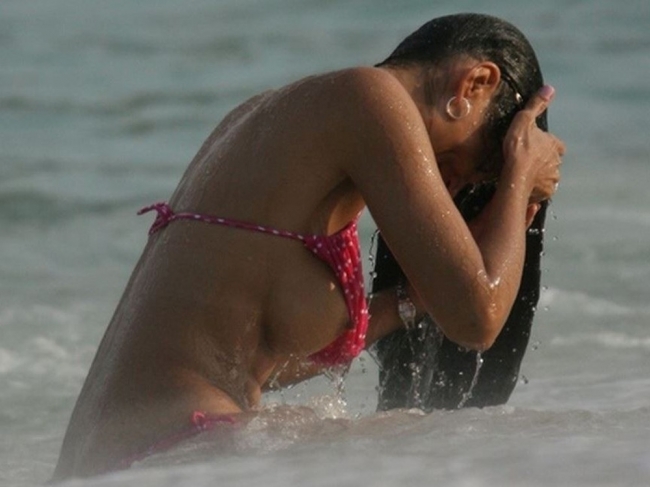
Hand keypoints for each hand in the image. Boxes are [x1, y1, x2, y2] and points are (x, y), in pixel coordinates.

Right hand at [502, 85, 565, 201]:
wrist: (514, 176)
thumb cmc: (518, 147)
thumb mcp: (524, 121)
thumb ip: (536, 105)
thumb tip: (550, 88)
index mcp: (555, 146)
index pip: (557, 145)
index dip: (549, 145)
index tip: (537, 146)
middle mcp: (557, 163)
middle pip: (553, 162)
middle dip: (544, 162)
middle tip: (527, 162)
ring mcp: (552, 180)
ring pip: (547, 177)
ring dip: (539, 176)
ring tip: (524, 177)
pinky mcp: (544, 194)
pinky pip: (540, 191)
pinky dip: (534, 190)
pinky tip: (523, 187)